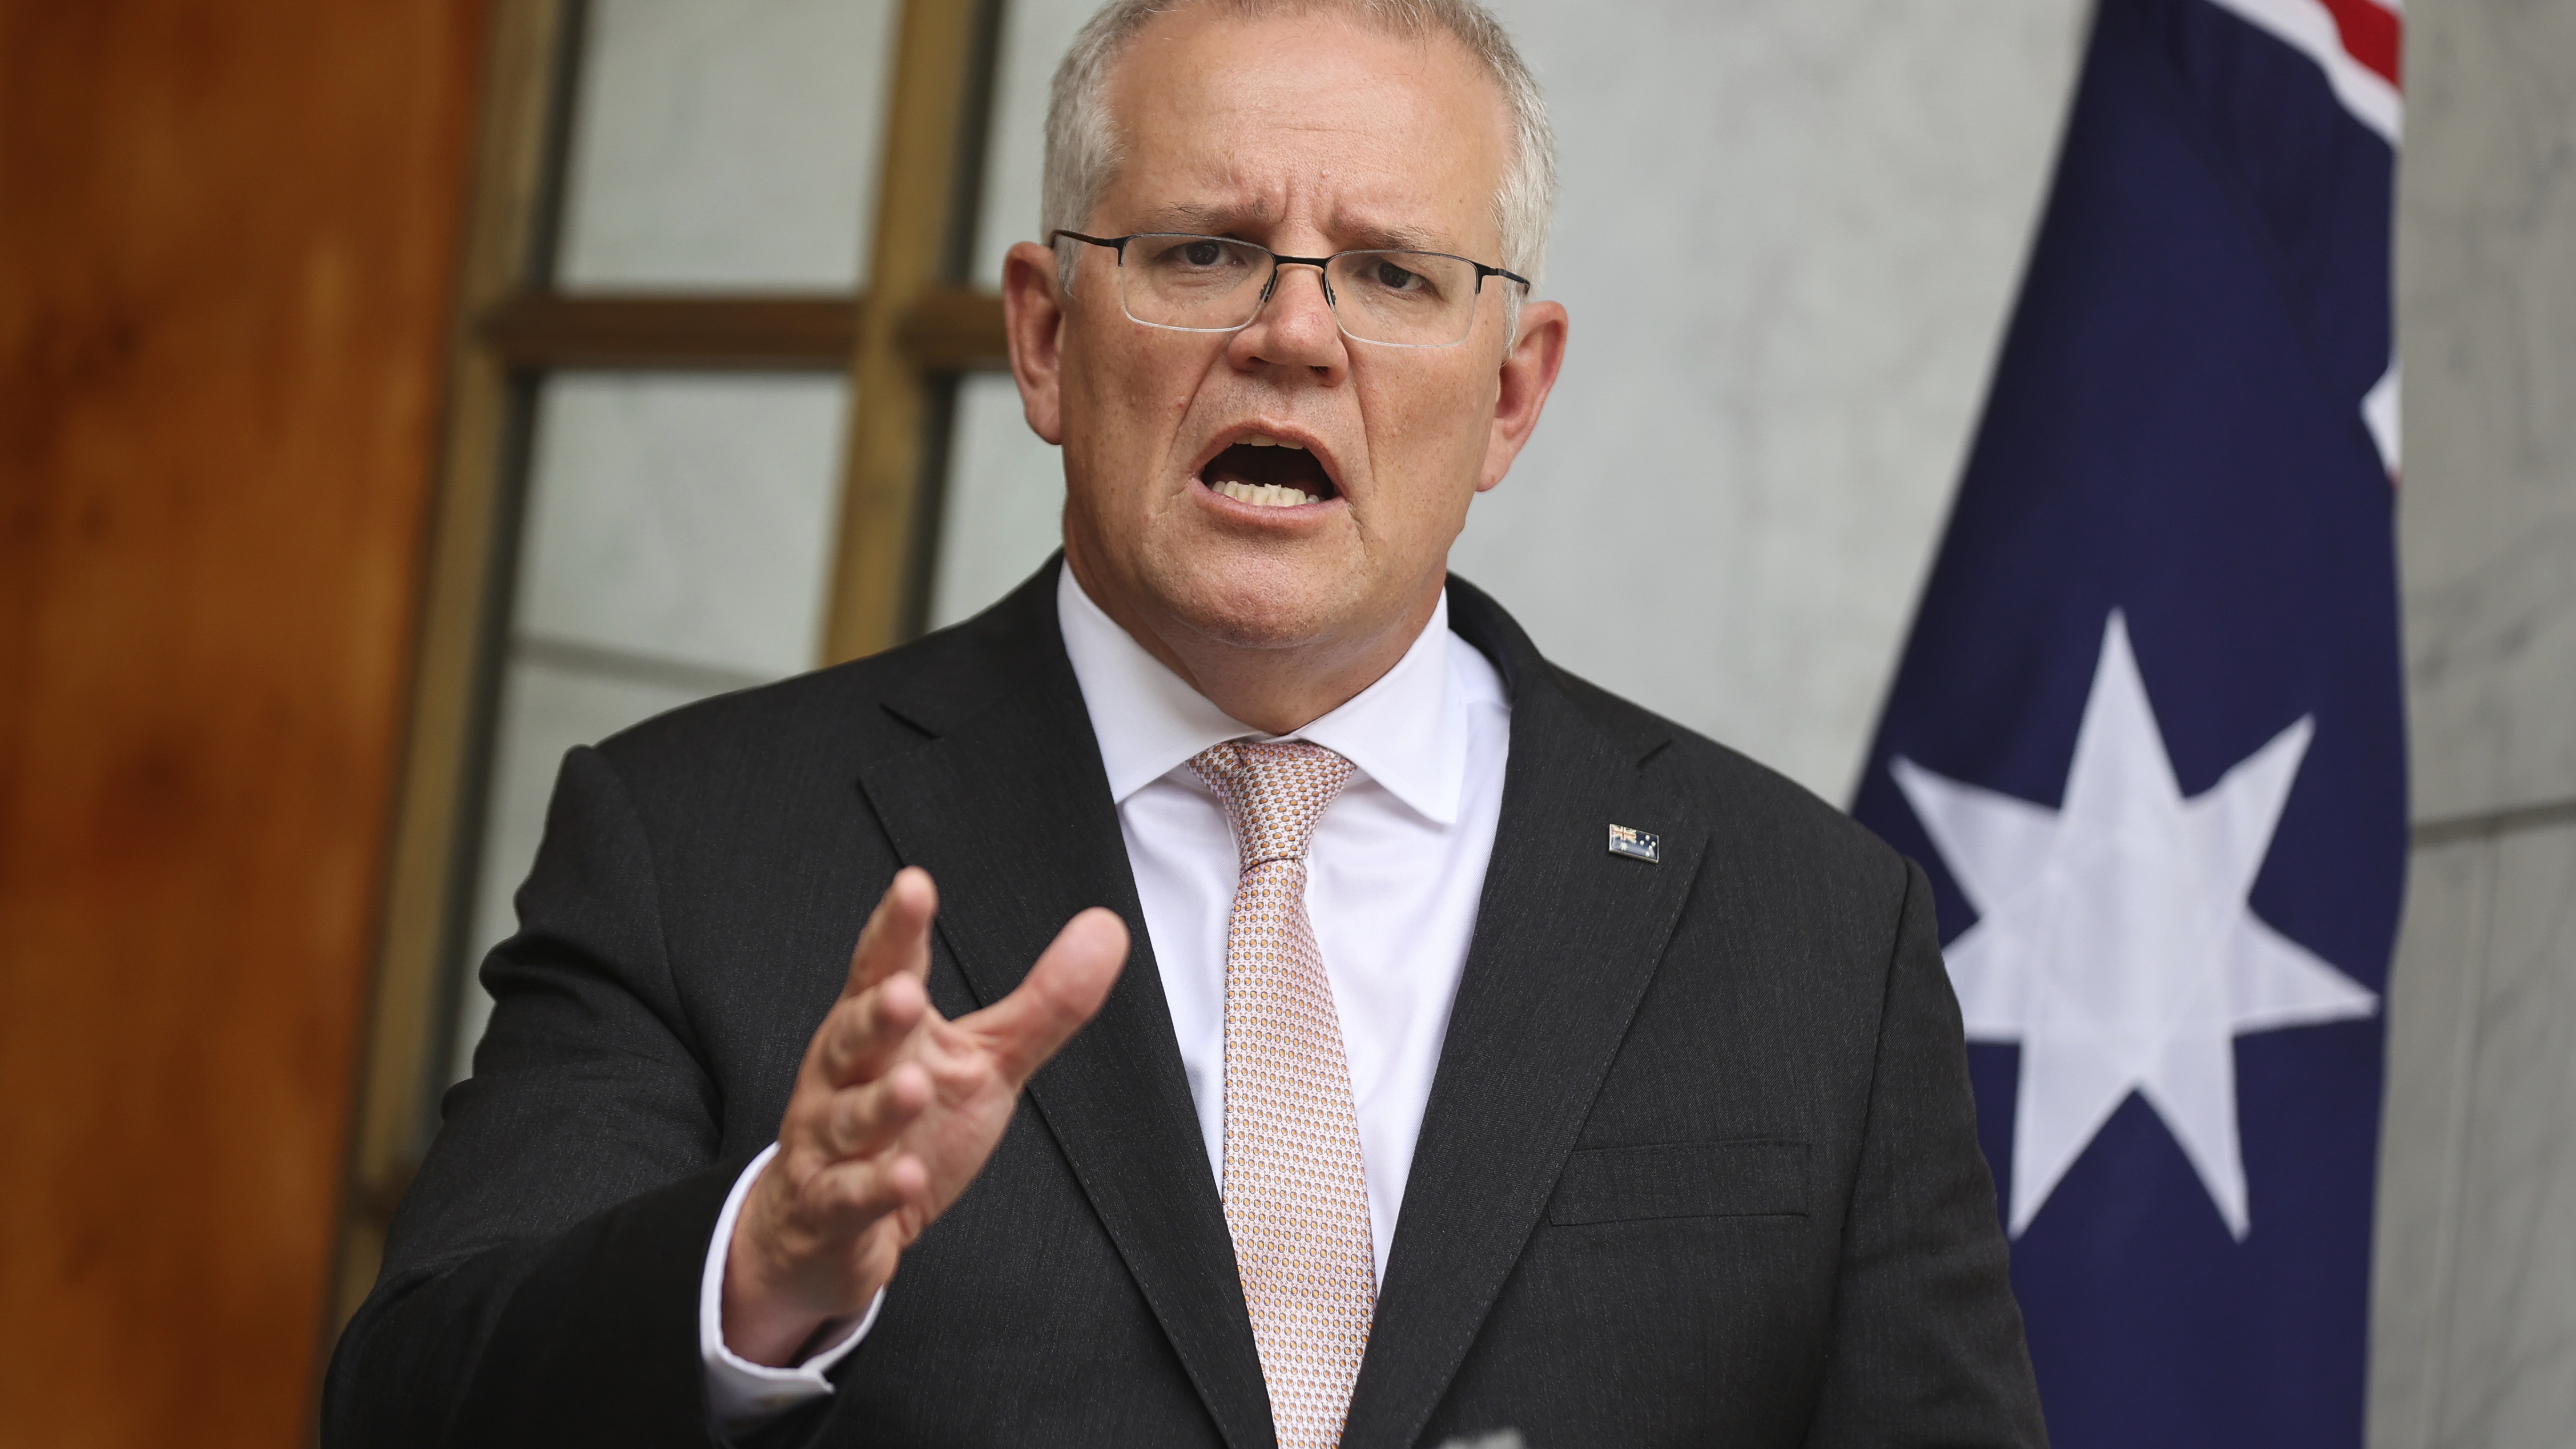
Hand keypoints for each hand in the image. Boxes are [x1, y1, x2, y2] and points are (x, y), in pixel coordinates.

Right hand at [721, 867, 1127, 1364]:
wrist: (826, 1226)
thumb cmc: (912, 1128)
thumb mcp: (985, 1062)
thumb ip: (1043, 1003)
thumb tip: (1106, 929)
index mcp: (881, 1031)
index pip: (884, 968)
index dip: (897, 929)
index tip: (914, 886)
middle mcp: (845, 1075)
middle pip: (854, 1036)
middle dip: (877, 1016)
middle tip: (904, 994)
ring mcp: (830, 1142)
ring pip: (850, 1118)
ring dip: (881, 1104)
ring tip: (915, 1087)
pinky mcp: (828, 1206)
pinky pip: (848, 1196)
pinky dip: (876, 1188)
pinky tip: (905, 1178)